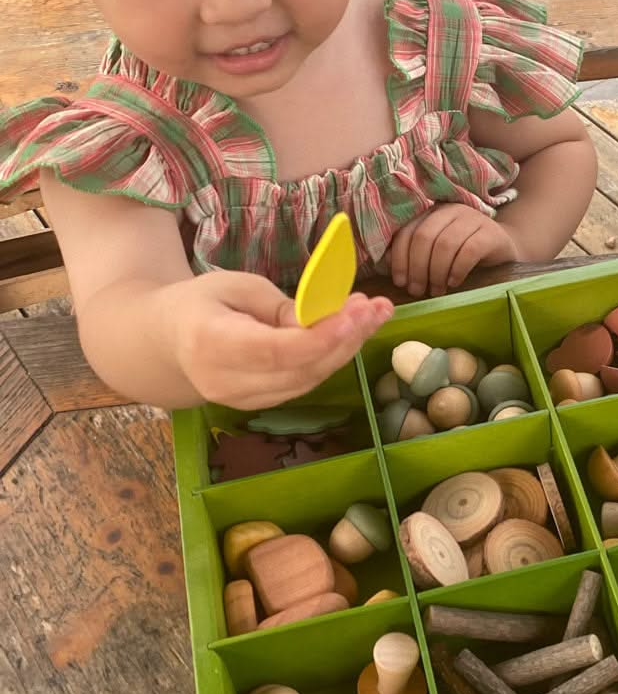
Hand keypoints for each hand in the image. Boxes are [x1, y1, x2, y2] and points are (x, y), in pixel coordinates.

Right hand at [166, 271, 393, 410]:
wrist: (165, 343)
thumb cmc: (201, 304)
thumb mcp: (237, 287)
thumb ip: (281, 307)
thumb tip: (325, 321)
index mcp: (211, 344)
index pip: (278, 350)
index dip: (322, 337)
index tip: (357, 314)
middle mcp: (226, 383)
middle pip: (301, 369)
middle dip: (346, 338)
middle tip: (377, 307)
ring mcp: (242, 401)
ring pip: (309, 380)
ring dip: (347, 348)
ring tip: (373, 313)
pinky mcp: (259, 406)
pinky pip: (304, 383)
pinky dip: (332, 358)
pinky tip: (353, 332)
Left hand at [389, 204, 518, 296]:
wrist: (504, 250)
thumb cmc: (463, 254)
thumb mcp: (436, 251)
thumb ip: (414, 253)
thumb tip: (387, 267)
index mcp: (432, 212)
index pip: (408, 231)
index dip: (400, 258)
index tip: (400, 282)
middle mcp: (450, 210)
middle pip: (424, 237)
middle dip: (417, 268)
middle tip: (417, 291)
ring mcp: (473, 218)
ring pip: (445, 244)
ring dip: (436, 272)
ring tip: (436, 291)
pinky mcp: (491, 233)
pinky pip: (469, 251)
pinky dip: (457, 269)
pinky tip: (454, 282)